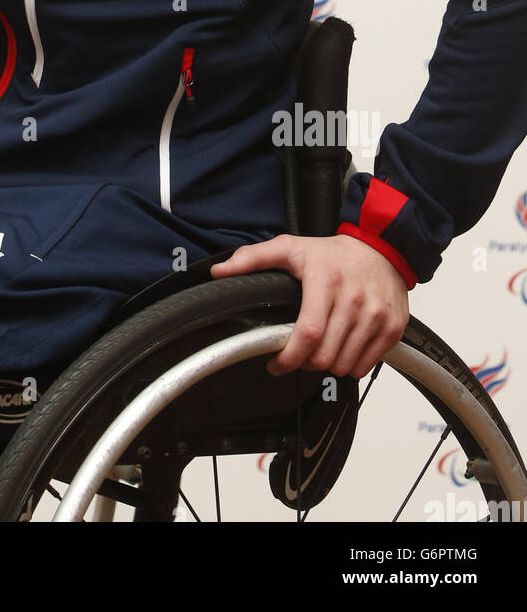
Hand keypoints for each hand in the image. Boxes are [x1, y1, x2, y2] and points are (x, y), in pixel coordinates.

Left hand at [209, 233, 409, 379]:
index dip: (289, 357)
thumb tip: (220, 271)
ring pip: (345, 365)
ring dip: (327, 366)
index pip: (308, 333)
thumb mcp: (289, 247)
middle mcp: (354, 300)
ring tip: (319, 350)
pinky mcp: (393, 328)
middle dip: (305, 362)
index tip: (276, 364)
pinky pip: (367, 366)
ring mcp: (376, 316)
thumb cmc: (333, 253)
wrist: (382, 247)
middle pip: (325, 355)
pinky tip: (341, 349)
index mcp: (325, 282)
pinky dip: (351, 366)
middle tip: (298, 353)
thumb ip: (252, 258)